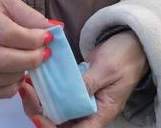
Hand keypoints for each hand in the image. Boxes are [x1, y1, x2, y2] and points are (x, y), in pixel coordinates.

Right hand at [0, 0, 49, 99]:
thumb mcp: (9, 3)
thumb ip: (31, 16)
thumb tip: (55, 29)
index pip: (7, 34)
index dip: (32, 40)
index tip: (48, 38)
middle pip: (1, 60)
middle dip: (30, 60)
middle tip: (44, 54)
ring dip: (21, 73)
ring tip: (30, 62)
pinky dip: (12, 87)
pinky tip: (18, 74)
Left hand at [20, 30, 148, 127]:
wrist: (133, 41)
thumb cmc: (125, 56)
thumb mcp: (106, 69)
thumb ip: (87, 83)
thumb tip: (67, 96)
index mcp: (101, 113)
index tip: (38, 116)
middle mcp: (91, 112)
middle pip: (61, 123)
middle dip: (41, 113)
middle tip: (27, 93)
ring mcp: (83, 100)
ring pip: (57, 110)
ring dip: (40, 101)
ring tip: (28, 85)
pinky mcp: (77, 89)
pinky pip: (58, 95)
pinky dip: (46, 90)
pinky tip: (35, 80)